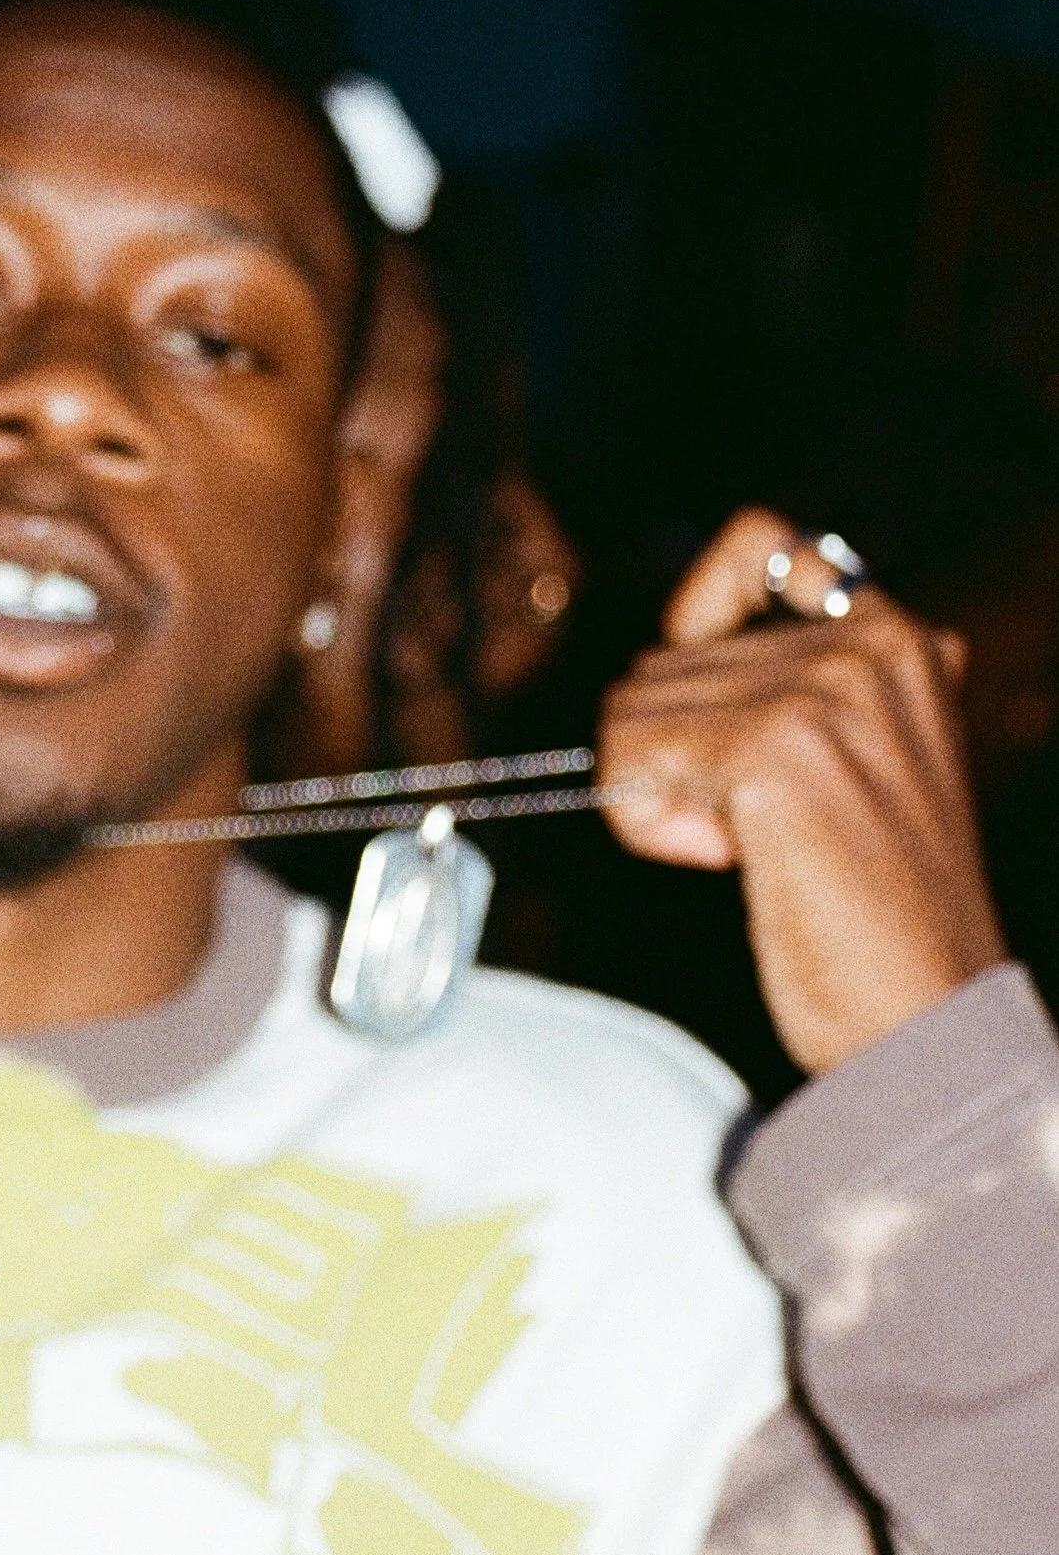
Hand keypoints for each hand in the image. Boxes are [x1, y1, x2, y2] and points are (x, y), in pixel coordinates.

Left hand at [598, 509, 1007, 1074]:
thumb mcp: (872, 761)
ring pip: (632, 709)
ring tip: (747, 849)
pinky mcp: (773, 752)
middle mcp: (868, 644)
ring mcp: (822, 692)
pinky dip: (647, 825)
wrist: (927, 1011)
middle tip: (748, 830)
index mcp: (901, 637)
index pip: (760, 544)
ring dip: (659, 793)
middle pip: (664, 657)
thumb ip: (811, 691)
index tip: (696, 699)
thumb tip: (684, 647)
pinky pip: (627, 760)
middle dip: (676, 750)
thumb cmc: (883, 909)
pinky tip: (725, 862)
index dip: (696, 613)